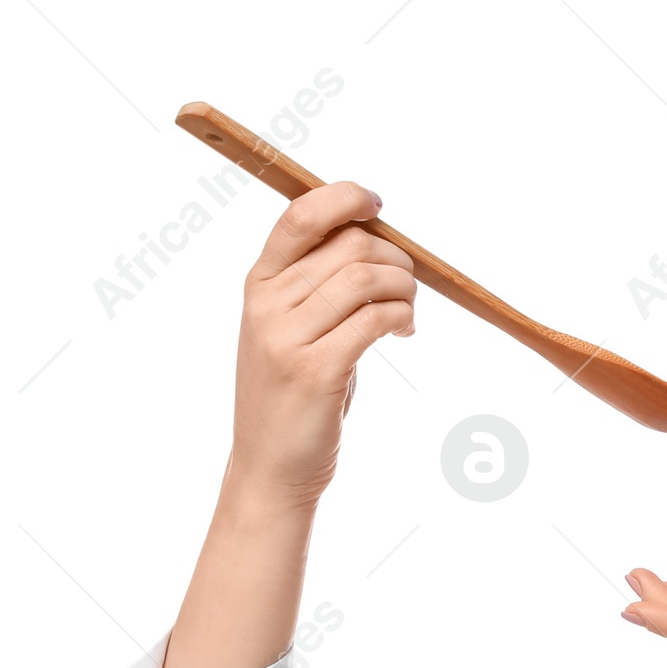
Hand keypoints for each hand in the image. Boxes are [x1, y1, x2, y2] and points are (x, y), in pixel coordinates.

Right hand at [230, 180, 416, 505]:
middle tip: (408, 287)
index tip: (378, 206)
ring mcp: (286, 337)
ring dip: (404, 289)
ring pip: (365, 278)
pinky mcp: (315, 370)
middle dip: (395, 258)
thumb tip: (375, 241)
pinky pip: (374, 319)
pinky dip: (400, 317)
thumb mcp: (292, 332)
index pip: (299, 215)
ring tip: (408, 313)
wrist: (270, 469)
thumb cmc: (294, 399)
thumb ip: (319, 288)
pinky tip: (404, 331)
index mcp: (258, 284)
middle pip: (348, 245)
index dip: (345, 198)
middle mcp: (266, 304)